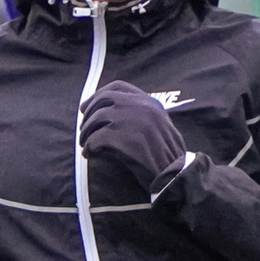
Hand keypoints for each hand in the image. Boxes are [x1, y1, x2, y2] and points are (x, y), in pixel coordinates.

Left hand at [81, 80, 191, 197]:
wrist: (176, 173)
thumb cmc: (166, 156)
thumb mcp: (156, 128)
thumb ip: (137, 117)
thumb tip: (106, 119)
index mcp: (150, 102)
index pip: (119, 86)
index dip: (99, 94)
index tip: (89, 106)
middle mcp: (141, 105)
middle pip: (104, 99)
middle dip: (89, 113)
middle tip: (84, 128)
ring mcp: (131, 118)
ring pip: (97, 117)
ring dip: (87, 131)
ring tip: (85, 144)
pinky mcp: (123, 136)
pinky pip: (97, 137)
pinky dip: (90, 145)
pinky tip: (90, 153)